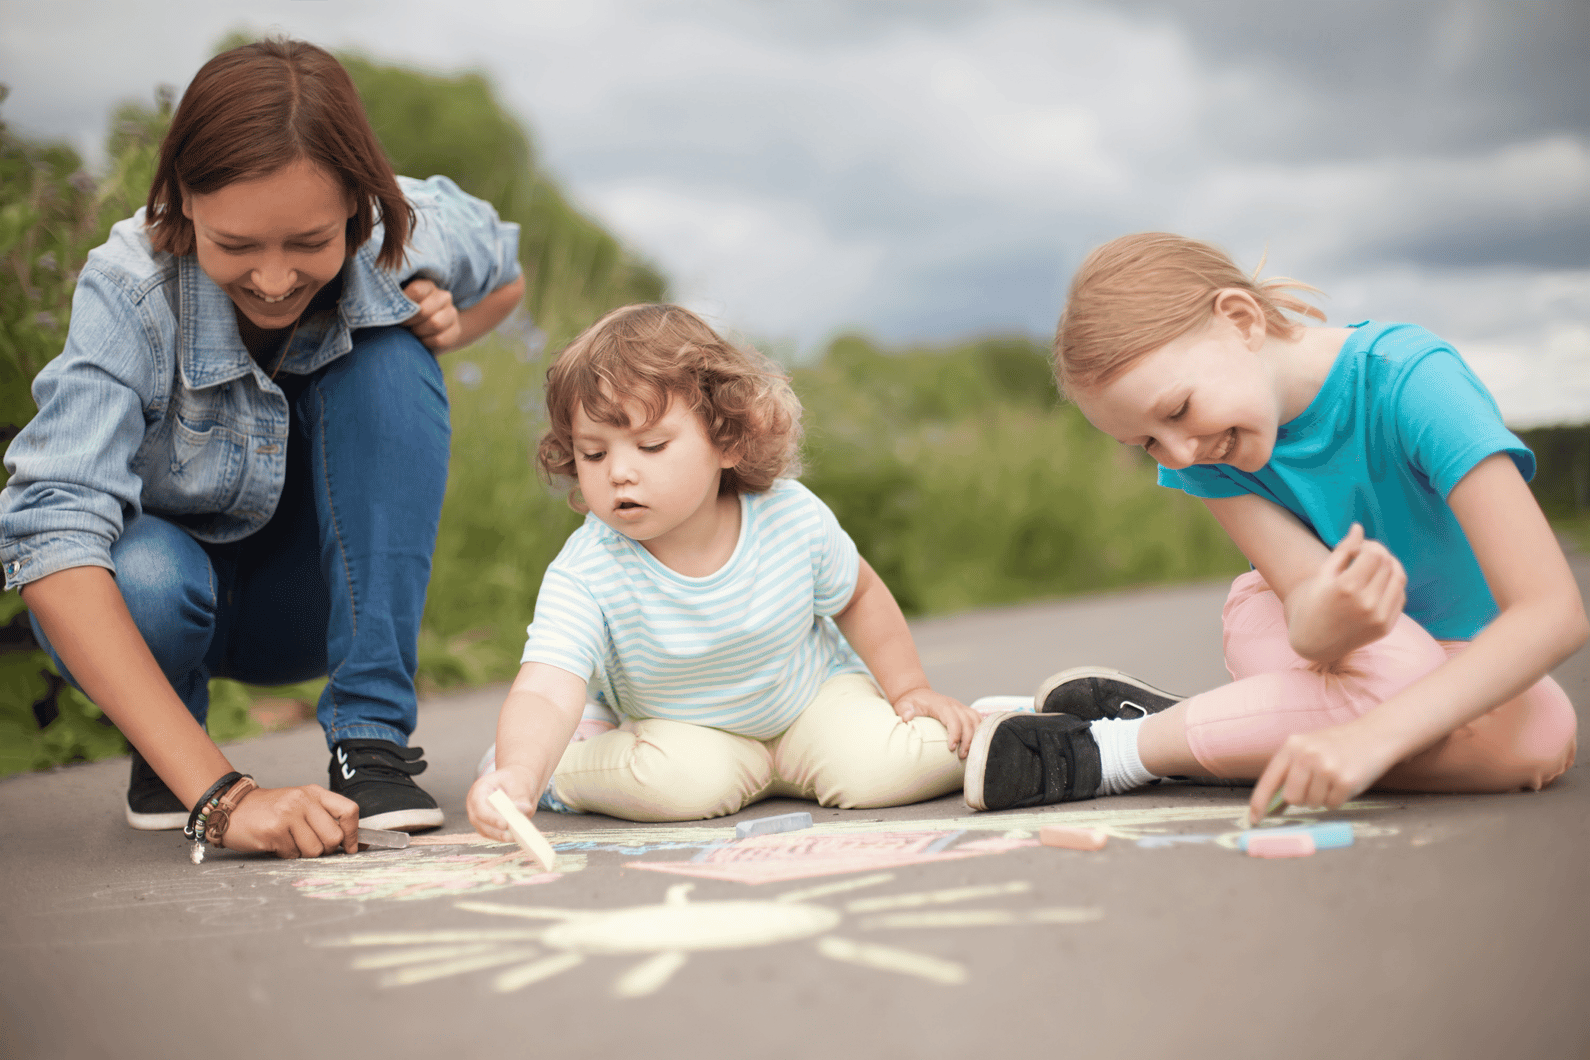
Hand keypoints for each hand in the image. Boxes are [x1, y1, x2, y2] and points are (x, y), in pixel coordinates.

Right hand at [220, 785, 358, 858]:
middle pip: (334, 837)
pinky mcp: (274, 830)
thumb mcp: (300, 804)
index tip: (351, 847)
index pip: (349, 810)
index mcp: (315, 793)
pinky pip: (293, 854)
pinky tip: (277, 843)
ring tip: (291, 842)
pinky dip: (287, 854)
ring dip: (304, 854)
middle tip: (311, 846)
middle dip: (326, 849)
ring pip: (315, 850)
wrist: (232, 808)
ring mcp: (289, 814)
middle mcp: (304, 801)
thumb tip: (352, 843)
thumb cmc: (269, 810)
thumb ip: (324, 818)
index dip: (353, 833)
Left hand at [401, 278, 460, 352]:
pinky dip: (426, 343)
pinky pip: (441, 339)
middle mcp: (443, 296)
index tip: (395, 313)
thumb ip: (394, 300)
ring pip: (436, 324)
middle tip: (401, 325)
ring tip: (411, 333)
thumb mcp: (399, 303)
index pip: (417, 290)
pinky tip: (421, 340)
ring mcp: (451, 313)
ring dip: (418, 332)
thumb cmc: (405, 315)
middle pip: (425, 310)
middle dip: (409, 321)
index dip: (404, 305)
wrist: (425, 331)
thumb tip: (379, 302)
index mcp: (427, 286)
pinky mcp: (456, 330)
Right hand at [467, 767, 539, 842]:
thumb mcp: (519, 783)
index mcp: (479, 789)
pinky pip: (492, 834)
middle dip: (495, 830)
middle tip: (512, 835)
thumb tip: (525, 809)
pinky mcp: (487, 825)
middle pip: (479, 821)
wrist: (517, 783)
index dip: (490, 817)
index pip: (480, 806)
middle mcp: (475, 804)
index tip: (504, 824)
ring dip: (500, 836)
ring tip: (516, 837)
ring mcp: (479, 816)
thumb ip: (521, 796)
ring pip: (485, 830)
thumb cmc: (516, 780)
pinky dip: (502, 837)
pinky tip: (515, 837)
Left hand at [893, 687, 982, 758]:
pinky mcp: (964, 711)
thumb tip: (907, 717)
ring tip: (971, 753)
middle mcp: (954, 705)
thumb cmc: (911, 702)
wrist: (918, 694)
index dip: (955, 733)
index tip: (952, 748)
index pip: (953, 718)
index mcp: (941, 705)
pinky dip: (981, 730)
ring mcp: (961, 707)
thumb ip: (904, 710)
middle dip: (967, 740)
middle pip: (968, 721)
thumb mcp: (903, 704)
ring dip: (976, 736)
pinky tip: (978, 743)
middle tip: (962, 756)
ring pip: (976, 720)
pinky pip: (978, 718)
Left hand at [1247, 719, 1401, 822]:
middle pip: (1291, 798)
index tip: (1254, 819)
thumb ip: (1290, 770)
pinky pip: (1332, 804)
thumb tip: (1272, 804)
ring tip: (1333, 778)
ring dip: (1322, 797)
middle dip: (1303, 798)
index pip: (1269, 779)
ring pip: (1312, 803)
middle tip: (1317, 784)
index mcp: (1292, 746)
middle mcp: (1306, 755)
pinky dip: (1338, 799)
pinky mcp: (1345, 780)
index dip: (1259, 802)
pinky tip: (1345, 782)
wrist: (1374, 735)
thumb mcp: (1308, 748)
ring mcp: (1326, 767)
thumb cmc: (1337, 746)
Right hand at [1286, 523, 1406, 662]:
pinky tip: (1377, 584)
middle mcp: (1367, 603)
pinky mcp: (1386, 627)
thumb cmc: (1312, 603)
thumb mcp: (1322, 574)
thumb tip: (1359, 527)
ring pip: (1399, 578)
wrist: (1313, 642)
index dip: (1368, 545)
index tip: (1356, 549)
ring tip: (1374, 567)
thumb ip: (1343, 549)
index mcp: (1347, 588)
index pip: (1375, 553)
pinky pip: (1400, 595)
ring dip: (1390, 566)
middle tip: (1363, 556)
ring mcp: (1379, 617)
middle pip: (1388, 563)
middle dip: (1378, 554)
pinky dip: (1392, 584)